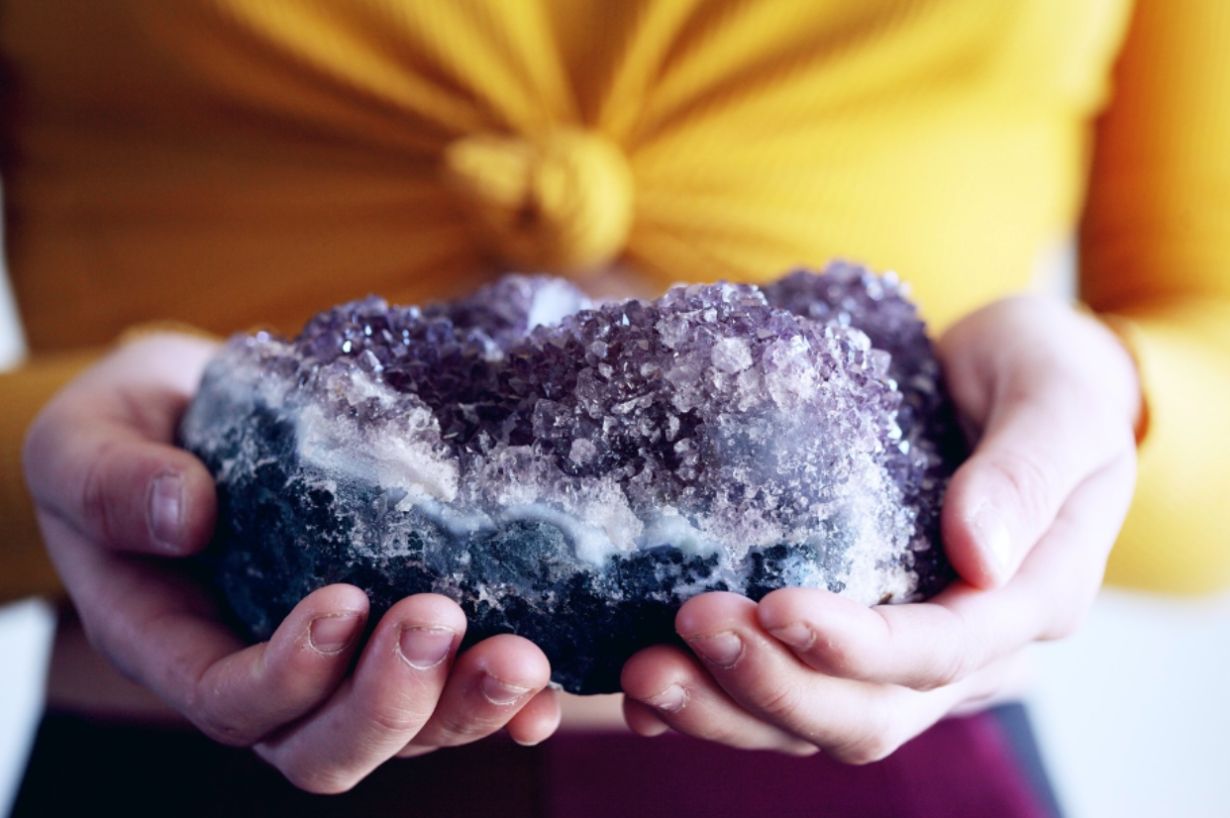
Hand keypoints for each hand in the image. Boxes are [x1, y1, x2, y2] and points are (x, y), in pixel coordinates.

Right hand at [23, 333, 560, 791]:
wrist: (197, 413)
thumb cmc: (130, 432)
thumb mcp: (86, 441)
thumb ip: (113, 481)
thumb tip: (188, 512)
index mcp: (179, 643)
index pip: (231, 703)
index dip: (289, 674)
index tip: (341, 601)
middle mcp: (266, 674)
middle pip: (327, 746)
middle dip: (392, 701)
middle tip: (440, 620)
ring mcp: (341, 663)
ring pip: (406, 731)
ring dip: (466, 703)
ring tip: (522, 652)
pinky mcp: (397, 629)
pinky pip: (453, 688)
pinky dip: (506, 698)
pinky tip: (552, 675)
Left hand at [620, 296, 1139, 760]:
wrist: (1017, 379)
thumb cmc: (1045, 377)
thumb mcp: (1059, 398)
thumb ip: (1028, 471)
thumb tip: (978, 557)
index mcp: (1029, 599)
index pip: (943, 652)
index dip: (859, 645)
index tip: (778, 605)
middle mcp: (967, 650)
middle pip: (868, 712)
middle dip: (773, 685)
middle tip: (689, 627)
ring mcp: (904, 655)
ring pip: (816, 721)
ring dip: (727, 708)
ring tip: (645, 675)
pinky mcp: (852, 640)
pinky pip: (786, 691)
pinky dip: (717, 703)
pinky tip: (646, 698)